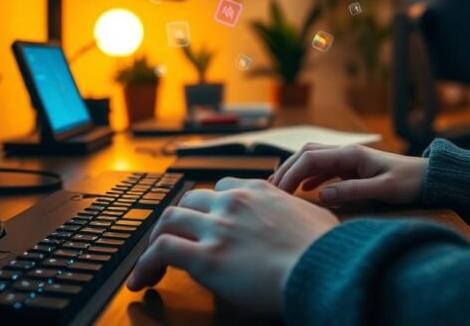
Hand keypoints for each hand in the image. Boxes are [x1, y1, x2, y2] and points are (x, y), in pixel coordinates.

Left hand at [127, 178, 338, 316]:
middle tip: (174, 242)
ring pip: (169, 220)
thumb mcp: (317, 218)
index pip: (223, 189)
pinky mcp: (205, 257)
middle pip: (190, 202)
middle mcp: (233, 203)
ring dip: (156, 240)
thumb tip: (305, 225)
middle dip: (179, 222)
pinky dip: (145, 264)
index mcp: (260, 191)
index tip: (207, 222)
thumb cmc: (328, 251)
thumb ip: (299, 216)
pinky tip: (141, 280)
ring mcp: (217, 228)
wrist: (324, 268)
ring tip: (150, 264)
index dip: (211, 207)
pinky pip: (161, 251)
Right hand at [270, 143, 427, 204]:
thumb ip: (352, 191)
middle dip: (287, 169)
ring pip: (314, 160)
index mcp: (351, 154)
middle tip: (272, 189)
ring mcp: (350, 160)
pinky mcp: (354, 169)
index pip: (310, 158)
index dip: (291, 173)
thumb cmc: (410, 182)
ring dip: (296, 172)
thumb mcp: (383, 189)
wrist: (430, 178)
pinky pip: (325, 169)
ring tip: (281, 188)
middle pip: (307, 154)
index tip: (279, 191)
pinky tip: (305, 190)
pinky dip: (310, 177)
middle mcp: (347, 153)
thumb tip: (320, 194)